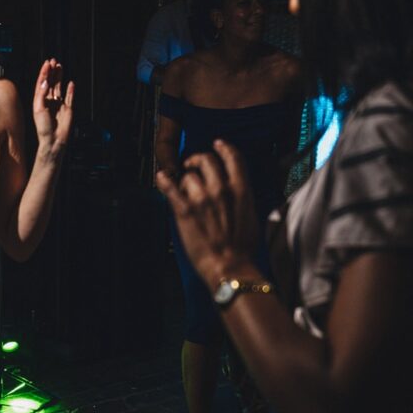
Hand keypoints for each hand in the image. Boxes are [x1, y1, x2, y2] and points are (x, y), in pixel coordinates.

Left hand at [32, 59, 74, 157]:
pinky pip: (69, 97)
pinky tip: (70, 83)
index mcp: (40, 101)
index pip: (41, 83)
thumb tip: (45, 82)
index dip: (44, 73)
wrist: (54, 140)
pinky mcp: (68, 109)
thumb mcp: (38, 109)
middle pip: (50, 83)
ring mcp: (58, 105)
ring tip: (60, 67)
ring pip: (59, 87)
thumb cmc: (43, 128)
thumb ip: (41, 94)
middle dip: (51, 72)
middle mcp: (49, 101)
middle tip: (53, 61)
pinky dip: (70, 90)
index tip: (47, 64)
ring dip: (59, 77)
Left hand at [156, 140, 258, 287]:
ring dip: (185, 180)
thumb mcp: (251, 215)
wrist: (230, 267)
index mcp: (241, 190)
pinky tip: (161, 177)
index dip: (224, 148)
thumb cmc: (243, 247)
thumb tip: (234, 189)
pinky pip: (170, 187)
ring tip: (184, 189)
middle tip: (193, 166)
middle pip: (206, 160)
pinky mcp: (184, 211)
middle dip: (198, 160)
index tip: (217, 144)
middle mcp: (221, 190)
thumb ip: (242, 197)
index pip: (233, 157)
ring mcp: (201, 199)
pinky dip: (164, 180)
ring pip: (188, 176)